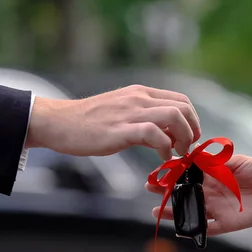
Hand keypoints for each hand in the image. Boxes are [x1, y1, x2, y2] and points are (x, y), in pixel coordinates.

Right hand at [26, 85, 200, 159]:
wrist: (58, 122)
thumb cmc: (88, 122)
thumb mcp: (122, 114)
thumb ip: (146, 123)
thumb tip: (168, 138)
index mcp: (140, 93)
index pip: (181, 99)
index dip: (192, 120)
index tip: (189, 138)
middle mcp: (138, 98)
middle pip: (183, 107)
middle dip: (193, 130)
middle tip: (187, 148)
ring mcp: (129, 112)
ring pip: (174, 116)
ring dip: (183, 137)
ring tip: (177, 153)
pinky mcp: (120, 129)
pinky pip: (153, 133)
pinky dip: (165, 147)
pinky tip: (161, 158)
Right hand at [145, 154, 251, 234]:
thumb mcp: (234, 161)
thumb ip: (213, 161)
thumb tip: (191, 156)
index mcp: (212, 176)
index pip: (186, 176)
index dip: (172, 175)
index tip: (157, 173)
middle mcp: (211, 193)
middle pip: (184, 195)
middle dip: (167, 193)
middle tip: (150, 189)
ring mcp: (217, 209)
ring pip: (191, 212)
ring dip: (175, 212)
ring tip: (157, 211)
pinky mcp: (227, 224)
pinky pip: (207, 229)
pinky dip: (194, 230)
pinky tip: (180, 230)